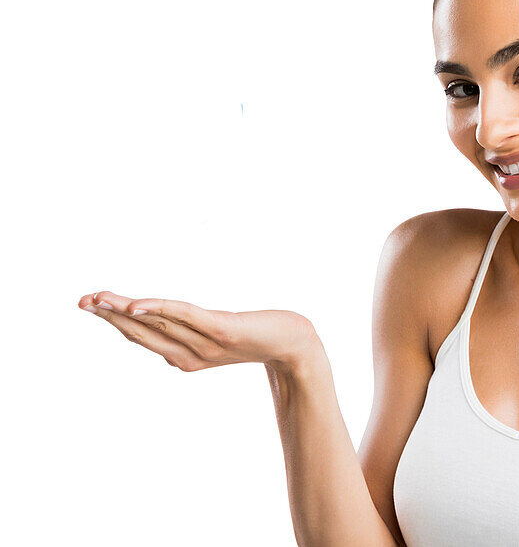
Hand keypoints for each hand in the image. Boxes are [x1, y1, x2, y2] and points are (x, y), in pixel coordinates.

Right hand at [78, 290, 320, 375]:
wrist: (300, 346)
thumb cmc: (263, 334)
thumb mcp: (223, 330)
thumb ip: (197, 327)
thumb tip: (170, 317)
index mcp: (186, 356)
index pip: (143, 336)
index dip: (115, 320)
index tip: (89, 304)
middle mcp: (191, 354)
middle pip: (143, 332)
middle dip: (110, 316)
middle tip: (81, 301)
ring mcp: (206, 344)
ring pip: (158, 324)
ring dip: (125, 310)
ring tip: (99, 299)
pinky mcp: (224, 330)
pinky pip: (186, 317)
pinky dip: (159, 309)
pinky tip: (136, 305)